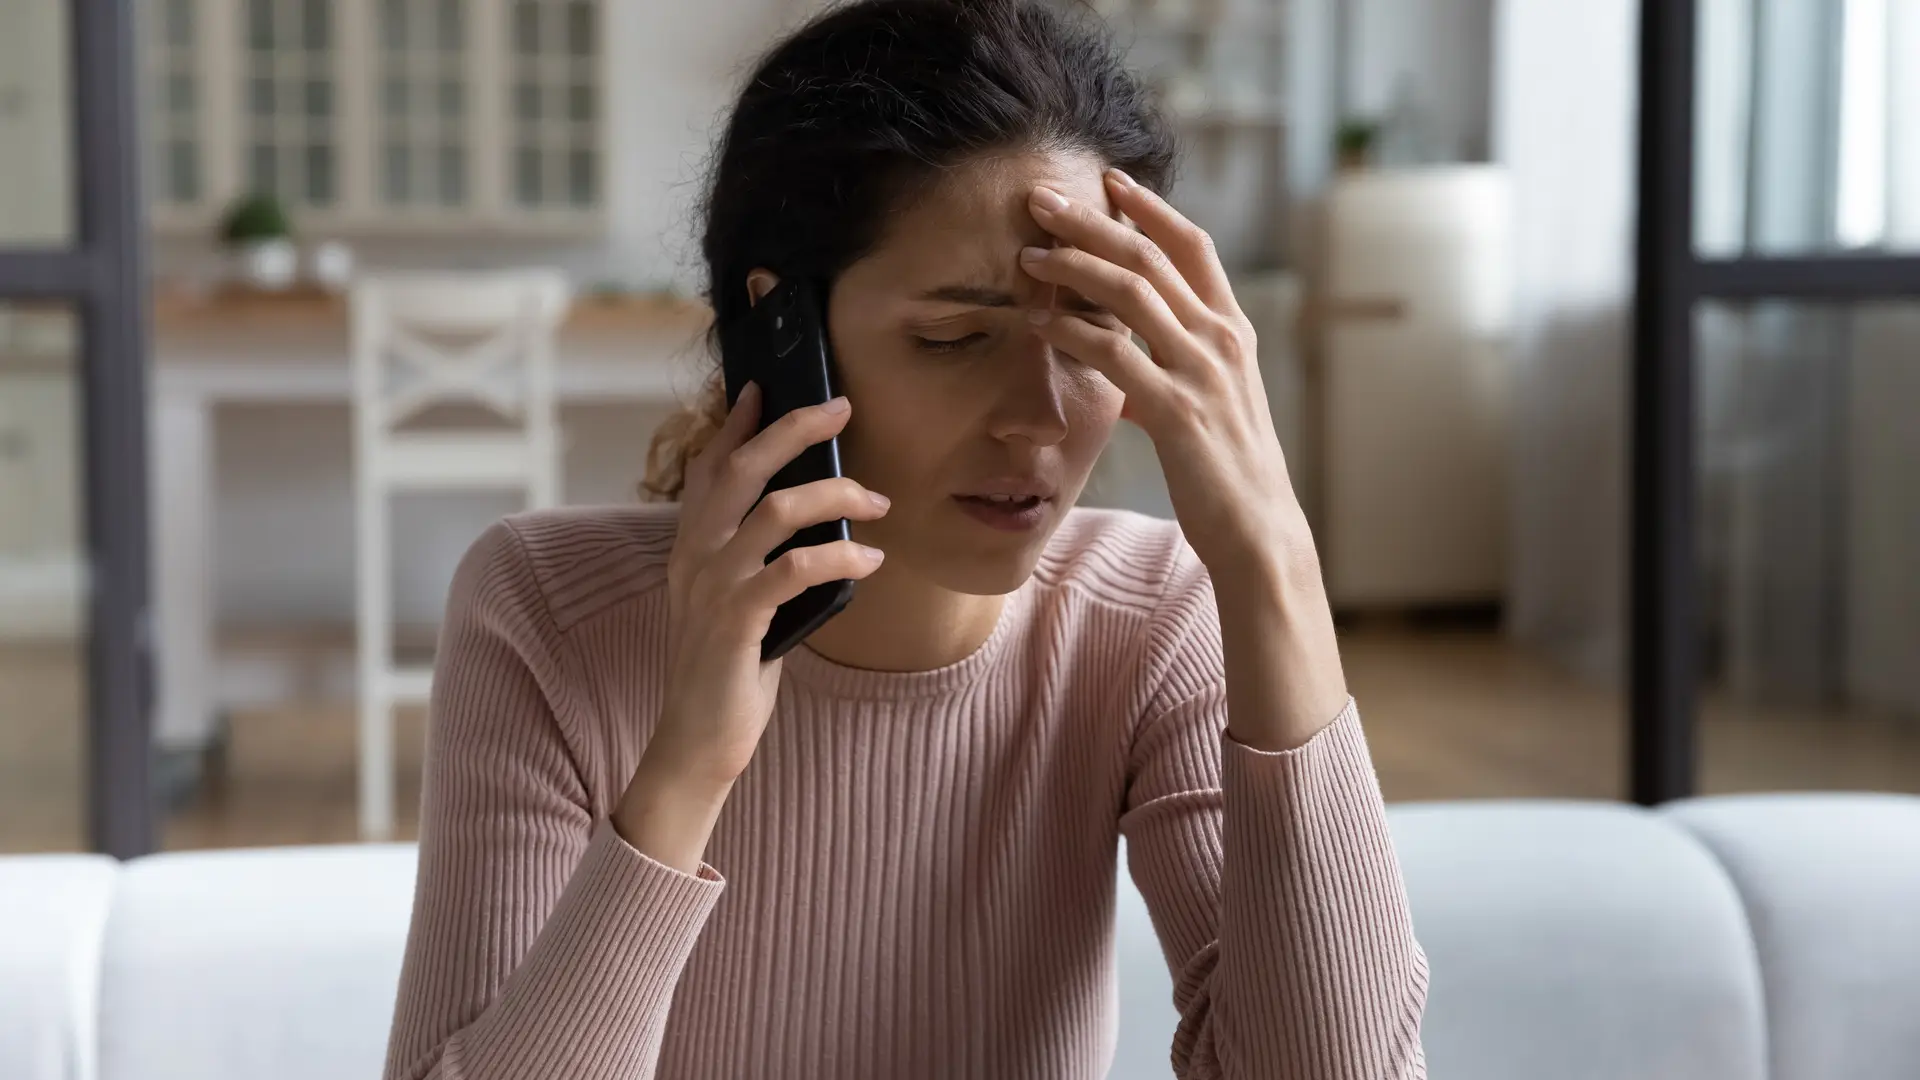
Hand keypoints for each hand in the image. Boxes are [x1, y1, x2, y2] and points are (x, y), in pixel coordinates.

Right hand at [615, 385, 889, 868]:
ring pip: (772, 511)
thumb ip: (760, 561)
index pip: (707, 468)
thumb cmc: (729, 673)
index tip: (763, 386)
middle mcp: (694, 557)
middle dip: (792, 430)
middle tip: (841, 408)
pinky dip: (838, 557)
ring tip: (878, 501)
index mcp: (690, 548)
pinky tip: (870, 559)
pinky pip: (792, 570)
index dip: (735, 424)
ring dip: (833, 496)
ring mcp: (712, 587)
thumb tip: (817, 523)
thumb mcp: (740, 603)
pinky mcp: (737, 622)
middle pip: (740, 469)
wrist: (699, 741)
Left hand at [1020, 171, 1315, 584]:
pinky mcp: (1177, 409)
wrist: (1260, 529)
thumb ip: (1170, 378)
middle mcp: (1222, 338)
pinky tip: (1038, 325)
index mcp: (1233, 330)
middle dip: (1092, 221)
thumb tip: (1127, 377)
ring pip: (1132, 291)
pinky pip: (1115, 354)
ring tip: (1029, 256)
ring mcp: (1202, 371)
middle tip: (1043, 199)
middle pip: (1151, 255)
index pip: (1192, 246)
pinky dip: (1071, 332)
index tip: (1109, 181)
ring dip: (1074, 266)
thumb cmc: (1228, 474)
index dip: (1150, 208)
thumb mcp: (1209, 409)